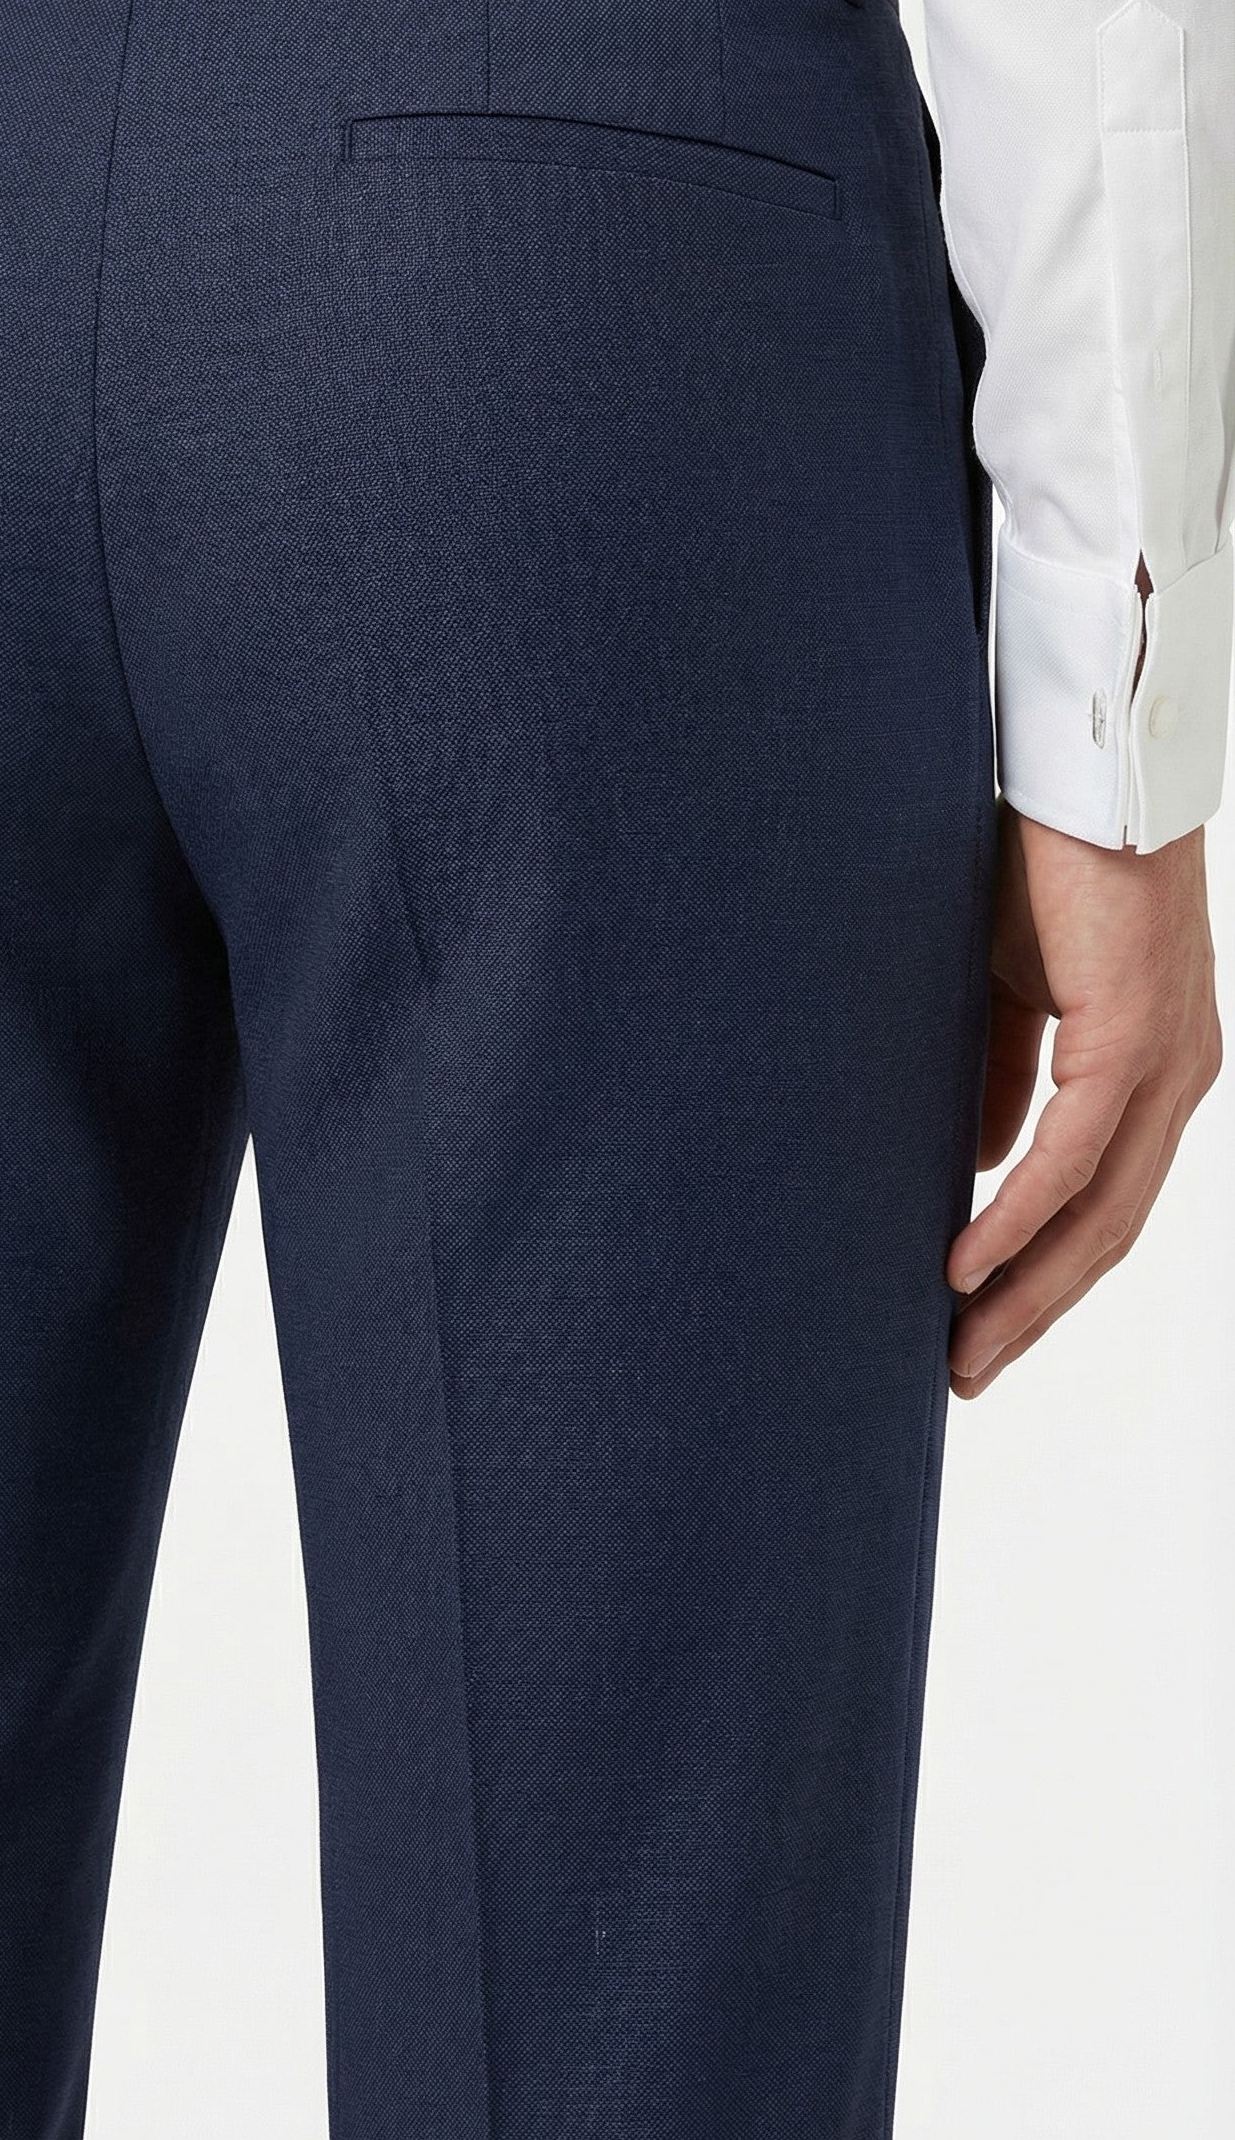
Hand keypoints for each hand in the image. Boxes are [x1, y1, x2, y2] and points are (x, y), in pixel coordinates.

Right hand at [946, 800, 1221, 1397]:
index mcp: (1152, 1067)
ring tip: (962, 1345)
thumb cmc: (1042, 861)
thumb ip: (1007, 1078)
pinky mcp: (1132, 1033)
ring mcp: (1164, 1060)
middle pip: (1108, 1230)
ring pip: (1100, 1211)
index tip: (978, 1327)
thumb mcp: (1011, 992)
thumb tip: (985, 1169)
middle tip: (964, 1371)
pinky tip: (967, 1264)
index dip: (1043, 1274)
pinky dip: (1021, 1215)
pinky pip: (1074, 1153)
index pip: (1103, 1201)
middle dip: (1033, 1311)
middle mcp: (1176, 1076)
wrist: (1075, 768)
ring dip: (1026, 1289)